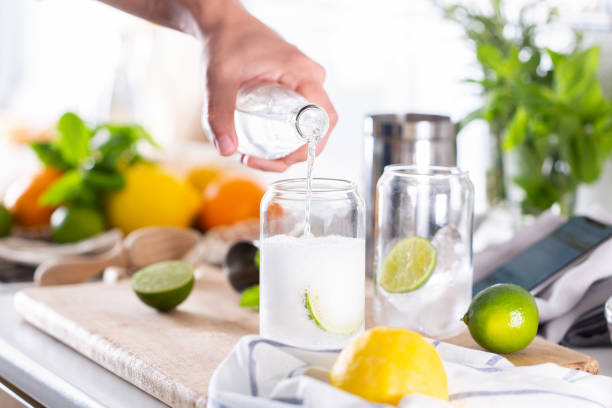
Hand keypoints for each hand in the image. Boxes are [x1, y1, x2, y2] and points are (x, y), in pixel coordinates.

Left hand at [201, 5, 336, 171]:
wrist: (224, 24)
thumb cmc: (227, 42)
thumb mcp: (219, 79)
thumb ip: (219, 113)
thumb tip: (227, 149)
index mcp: (302, 73)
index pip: (324, 118)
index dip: (310, 146)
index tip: (282, 158)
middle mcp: (310, 78)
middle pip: (318, 129)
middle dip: (292, 155)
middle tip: (260, 161)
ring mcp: (306, 83)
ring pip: (309, 127)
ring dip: (288, 149)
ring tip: (255, 155)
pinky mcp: (297, 87)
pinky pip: (301, 117)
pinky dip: (286, 136)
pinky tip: (262, 145)